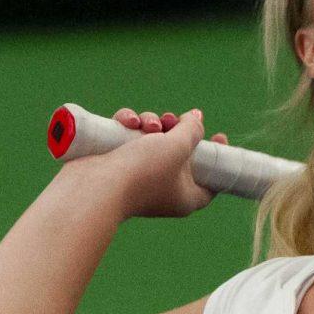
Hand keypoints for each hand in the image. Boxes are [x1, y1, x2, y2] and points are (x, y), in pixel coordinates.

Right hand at [87, 106, 230, 219]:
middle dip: (176, 130)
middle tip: (170, 121)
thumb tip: (196, 118)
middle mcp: (164, 189)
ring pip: (152, 141)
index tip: (218, 136)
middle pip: (180, 154)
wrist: (96, 187)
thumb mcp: (178, 146)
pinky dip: (129, 127)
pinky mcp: (117, 164)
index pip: (211, 180)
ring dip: (150, 124)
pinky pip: (128, 139)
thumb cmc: (144, 172)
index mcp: (185, 196)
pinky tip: (127, 122)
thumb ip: (191, 130)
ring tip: (145, 125)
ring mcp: (139, 177)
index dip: (217, 157)